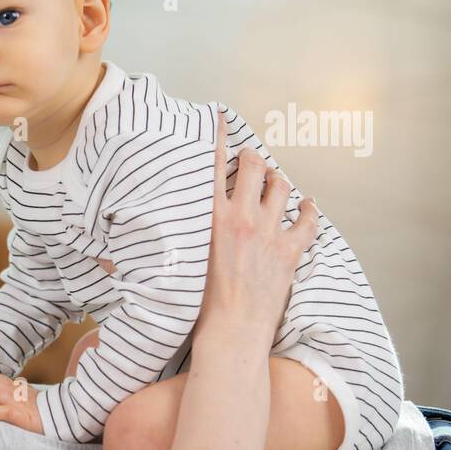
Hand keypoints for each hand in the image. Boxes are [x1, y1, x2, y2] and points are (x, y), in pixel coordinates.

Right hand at [196, 114, 320, 350]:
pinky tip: (307, 205)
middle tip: (251, 160)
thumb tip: (141, 240)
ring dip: (279, 180)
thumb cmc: (199, 303)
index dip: (219, 138)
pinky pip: (308, 221)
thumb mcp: (180, 262)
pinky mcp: (290, 250)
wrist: (231, 330)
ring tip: (275, 181)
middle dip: (254, 158)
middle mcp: (242, 217)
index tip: (220, 120)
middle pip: (255, 167)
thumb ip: (178, 237)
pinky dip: (309, 210)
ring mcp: (270, 232)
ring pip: (282, 187)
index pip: (214, 166)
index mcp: (211, 217)